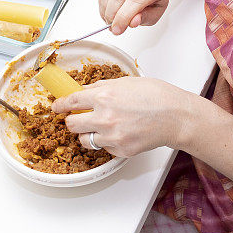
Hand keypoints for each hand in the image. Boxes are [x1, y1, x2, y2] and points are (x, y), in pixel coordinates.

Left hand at [51, 77, 194, 157]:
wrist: (176, 116)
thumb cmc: (156, 95)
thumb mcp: (126, 82)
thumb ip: (102, 87)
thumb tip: (84, 91)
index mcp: (104, 96)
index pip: (71, 101)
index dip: (60, 105)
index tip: (56, 107)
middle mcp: (104, 117)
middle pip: (71, 124)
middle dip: (72, 120)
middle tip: (79, 117)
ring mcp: (111, 136)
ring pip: (84, 140)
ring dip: (88, 133)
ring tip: (103, 127)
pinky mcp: (120, 150)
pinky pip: (103, 148)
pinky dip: (107, 142)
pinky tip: (120, 133)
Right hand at [98, 0, 169, 34]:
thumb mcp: (157, 12)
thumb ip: (145, 18)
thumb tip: (132, 22)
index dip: (124, 16)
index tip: (118, 29)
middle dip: (113, 14)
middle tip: (114, 27)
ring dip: (106, 10)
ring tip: (112, 20)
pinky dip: (103, 4)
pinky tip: (109, 11)